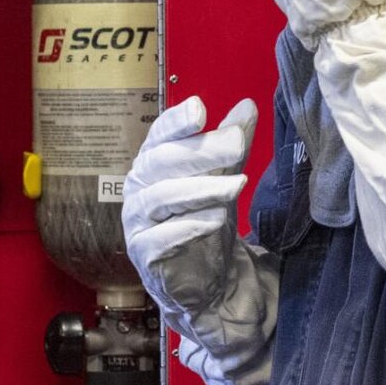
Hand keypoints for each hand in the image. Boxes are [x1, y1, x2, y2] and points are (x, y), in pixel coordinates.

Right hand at [122, 95, 252, 320]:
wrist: (207, 278)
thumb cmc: (206, 219)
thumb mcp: (224, 177)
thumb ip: (232, 145)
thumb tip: (247, 106)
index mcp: (154, 163)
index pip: (159, 136)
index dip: (176, 122)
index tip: (199, 110)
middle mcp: (140, 188)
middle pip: (161, 162)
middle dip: (200, 151)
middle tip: (237, 145)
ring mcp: (138, 222)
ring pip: (161, 198)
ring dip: (201, 189)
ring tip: (237, 186)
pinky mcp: (144, 253)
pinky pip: (160, 237)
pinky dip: (189, 226)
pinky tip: (217, 219)